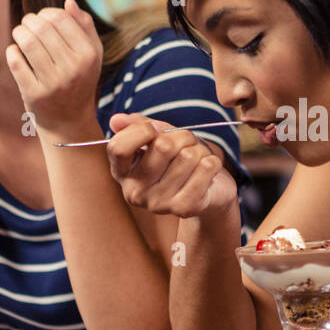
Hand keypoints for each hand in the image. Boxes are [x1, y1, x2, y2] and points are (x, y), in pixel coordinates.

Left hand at [6, 0, 102, 136]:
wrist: (69, 122)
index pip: (61, 18)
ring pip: (27, 42)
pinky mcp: (34, 94)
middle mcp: (73, 69)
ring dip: (19, 32)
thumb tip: (69, 2)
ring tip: (20, 34)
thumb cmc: (79, 80)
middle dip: (29, 21)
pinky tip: (15, 52)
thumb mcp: (91, 55)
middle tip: (27, 24)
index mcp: (88, 55)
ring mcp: (53, 83)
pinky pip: (15, 61)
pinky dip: (12, 52)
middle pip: (42, 28)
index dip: (46, 13)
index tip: (42, 19)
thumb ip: (84, 27)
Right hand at [107, 113, 235, 218]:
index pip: (119, 147)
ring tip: (198, 160)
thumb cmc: (180, 160)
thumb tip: (116, 120)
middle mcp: (135, 192)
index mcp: (122, 173)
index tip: (156, 129)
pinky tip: (208, 170)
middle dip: (183, 136)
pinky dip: (213, 161)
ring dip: (200, 150)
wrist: (209, 193)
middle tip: (188, 144)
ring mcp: (158, 204)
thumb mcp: (159, 138)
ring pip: (188, 156)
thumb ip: (139, 126)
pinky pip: (206, 168)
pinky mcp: (183, 209)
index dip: (141, 130)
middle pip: (163, 145)